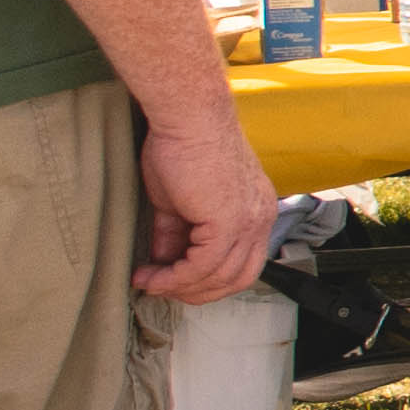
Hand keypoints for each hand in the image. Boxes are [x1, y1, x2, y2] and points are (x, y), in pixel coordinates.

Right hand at [133, 107, 281, 303]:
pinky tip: (150, 274)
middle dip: (197, 292)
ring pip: (220, 276)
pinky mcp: (229, 221)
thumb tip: (163, 260)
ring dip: (179, 287)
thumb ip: (176, 232)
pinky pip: (204, 266)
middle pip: (238, 278)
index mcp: (255, 211)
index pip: (243, 263)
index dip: (208, 279)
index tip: (171, 280)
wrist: (186, 117)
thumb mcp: (177, 201)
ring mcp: (249, 220)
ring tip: (148, 282)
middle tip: (160, 288)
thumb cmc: (181, 146)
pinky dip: (175, 277)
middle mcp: (260, 218)